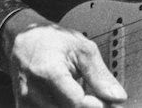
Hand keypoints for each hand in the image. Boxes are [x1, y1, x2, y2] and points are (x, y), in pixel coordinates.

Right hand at [3, 12, 125, 107]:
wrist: (24, 41)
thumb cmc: (52, 41)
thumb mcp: (82, 49)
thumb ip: (100, 75)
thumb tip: (118, 97)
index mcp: (48, 72)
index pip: (76, 102)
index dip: (96, 105)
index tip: (107, 101)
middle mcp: (32, 92)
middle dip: (88, 107)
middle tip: (99, 100)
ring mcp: (25, 103)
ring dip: (75, 107)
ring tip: (81, 94)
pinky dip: (62, 107)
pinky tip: (67, 99)